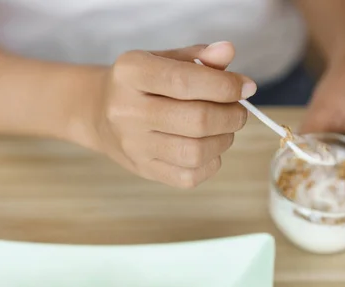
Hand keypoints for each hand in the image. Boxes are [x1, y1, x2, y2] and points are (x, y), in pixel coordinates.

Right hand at [80, 41, 255, 187]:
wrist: (99, 113)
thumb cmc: (142, 84)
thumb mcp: (165, 60)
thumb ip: (199, 57)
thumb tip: (228, 52)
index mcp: (131, 72)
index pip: (186, 81)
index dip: (225, 86)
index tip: (245, 87)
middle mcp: (128, 110)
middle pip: (197, 120)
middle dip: (231, 116)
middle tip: (239, 111)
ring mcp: (134, 145)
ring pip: (196, 151)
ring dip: (224, 140)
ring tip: (225, 129)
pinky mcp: (144, 170)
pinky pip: (189, 176)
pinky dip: (212, 163)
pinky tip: (210, 148)